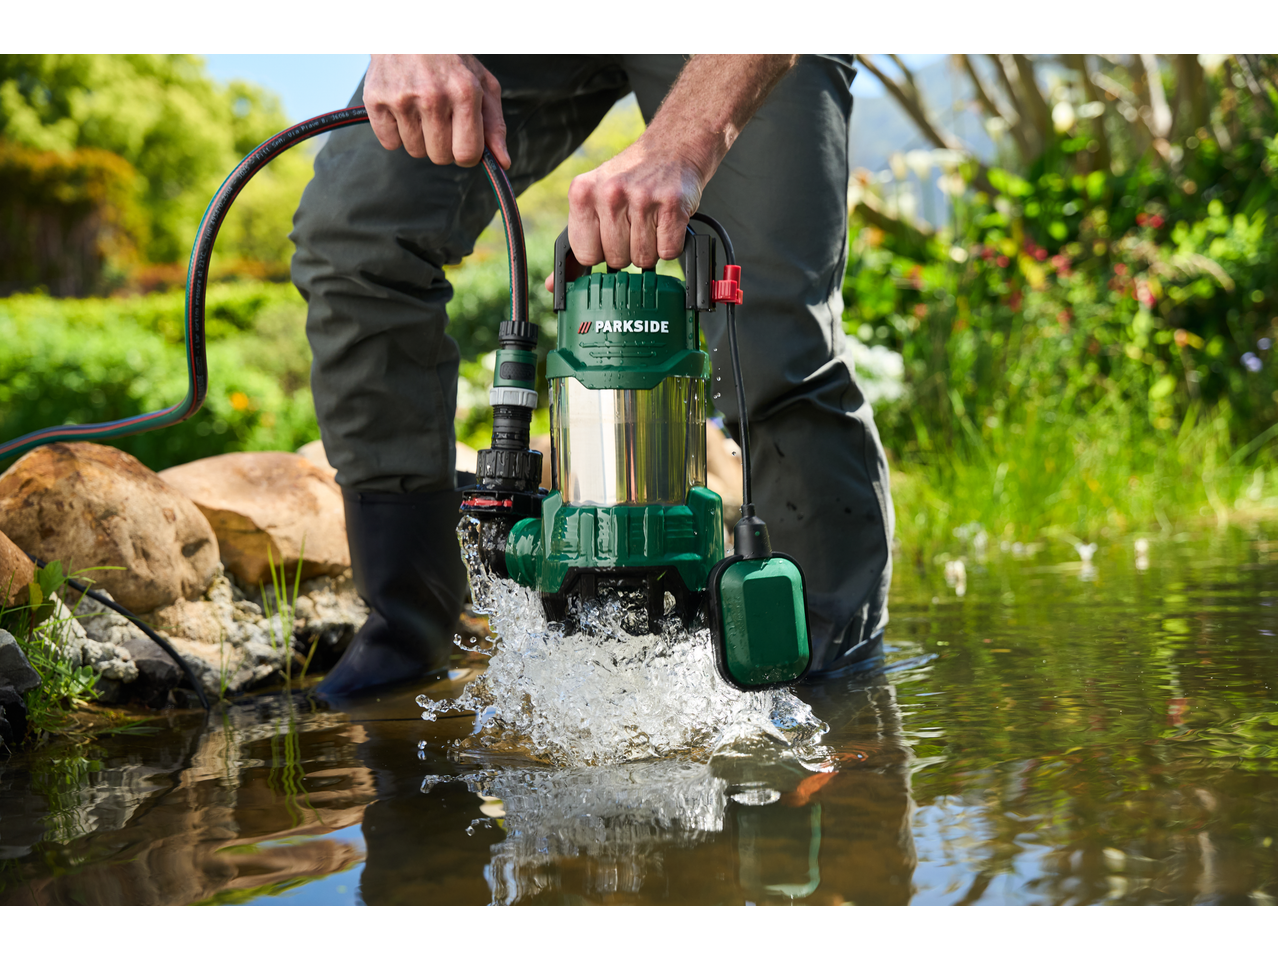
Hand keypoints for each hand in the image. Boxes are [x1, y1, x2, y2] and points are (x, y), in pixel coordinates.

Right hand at [363, 54, 509, 168]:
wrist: (410, 31)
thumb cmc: (452, 61)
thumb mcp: (483, 85)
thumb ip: (494, 125)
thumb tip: (503, 163)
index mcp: (464, 93)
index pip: (467, 154)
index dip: (467, 156)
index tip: (463, 144)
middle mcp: (433, 97)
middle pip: (441, 157)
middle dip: (444, 146)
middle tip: (442, 121)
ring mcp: (402, 98)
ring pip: (415, 151)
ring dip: (421, 139)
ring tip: (421, 111)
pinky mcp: (376, 99)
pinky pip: (390, 143)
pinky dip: (396, 133)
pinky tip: (403, 110)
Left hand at [547, 54, 796, 283]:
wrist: (673, 147)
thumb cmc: (631, 179)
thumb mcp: (595, 199)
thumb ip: (577, 241)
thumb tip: (552, 285)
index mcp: (582, 192)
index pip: (586, 256)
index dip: (601, 252)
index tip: (610, 236)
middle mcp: (609, 193)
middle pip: (615, 261)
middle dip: (628, 251)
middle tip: (635, 225)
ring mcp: (642, 198)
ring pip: (643, 260)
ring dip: (651, 249)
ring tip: (651, 222)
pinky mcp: (672, 204)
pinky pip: (668, 252)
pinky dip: (670, 244)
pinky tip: (667, 221)